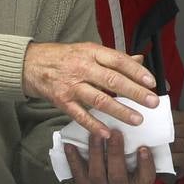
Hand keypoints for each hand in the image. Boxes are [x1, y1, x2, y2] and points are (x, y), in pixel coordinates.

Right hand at [25, 41, 158, 138]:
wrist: (32, 63)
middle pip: (112, 80)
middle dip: (134, 92)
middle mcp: (82, 67)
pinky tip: (107, 132)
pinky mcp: (62, 101)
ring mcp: (71, 85)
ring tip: (137, 119)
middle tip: (152, 102)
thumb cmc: (66, 57)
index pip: (118, 60)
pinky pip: (80, 115)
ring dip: (119, 110)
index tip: (152, 82)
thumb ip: (114, 58)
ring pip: (98, 99)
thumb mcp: (89, 51)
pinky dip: (93, 125)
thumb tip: (140, 60)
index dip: (136, 71)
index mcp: (92, 52)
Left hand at [66, 134, 157, 183]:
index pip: (146, 177)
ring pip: (97, 172)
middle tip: (115, 133)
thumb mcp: (139, 170)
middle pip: (118, 175)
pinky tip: (70, 144)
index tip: (143, 148)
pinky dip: (73, 158)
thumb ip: (141, 154)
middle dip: (115, 153)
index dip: (145, 164)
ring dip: (96, 151)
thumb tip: (140, 126)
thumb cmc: (127, 174)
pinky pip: (77, 171)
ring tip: (95, 133)